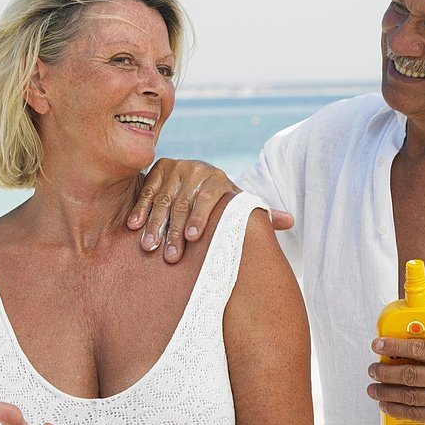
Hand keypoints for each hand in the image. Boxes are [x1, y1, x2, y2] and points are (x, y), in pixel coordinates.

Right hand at [127, 159, 293, 263]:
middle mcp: (198, 169)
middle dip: (175, 231)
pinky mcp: (159, 168)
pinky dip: (140, 208)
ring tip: (150, 247)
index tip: (193, 238)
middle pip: (184, 202)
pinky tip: (134, 226)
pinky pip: (147, 190)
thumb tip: (290, 220)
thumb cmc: (224, 205)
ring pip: (163, 199)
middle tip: (170, 256)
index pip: (209, 196)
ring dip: (155, 224)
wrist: (202, 179)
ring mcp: (177, 167)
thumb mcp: (240, 208)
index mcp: (220, 178)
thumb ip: (263, 216)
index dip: (200, 217)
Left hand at [366, 332, 424, 424]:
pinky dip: (398, 410)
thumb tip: (420, 332)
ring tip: (372, 387)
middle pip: (408, 374)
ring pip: (409, 396)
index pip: (418, 349)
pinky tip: (386, 405)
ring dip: (385, 391)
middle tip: (372, 368)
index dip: (393, 347)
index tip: (377, 344)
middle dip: (384, 371)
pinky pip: (418, 415)